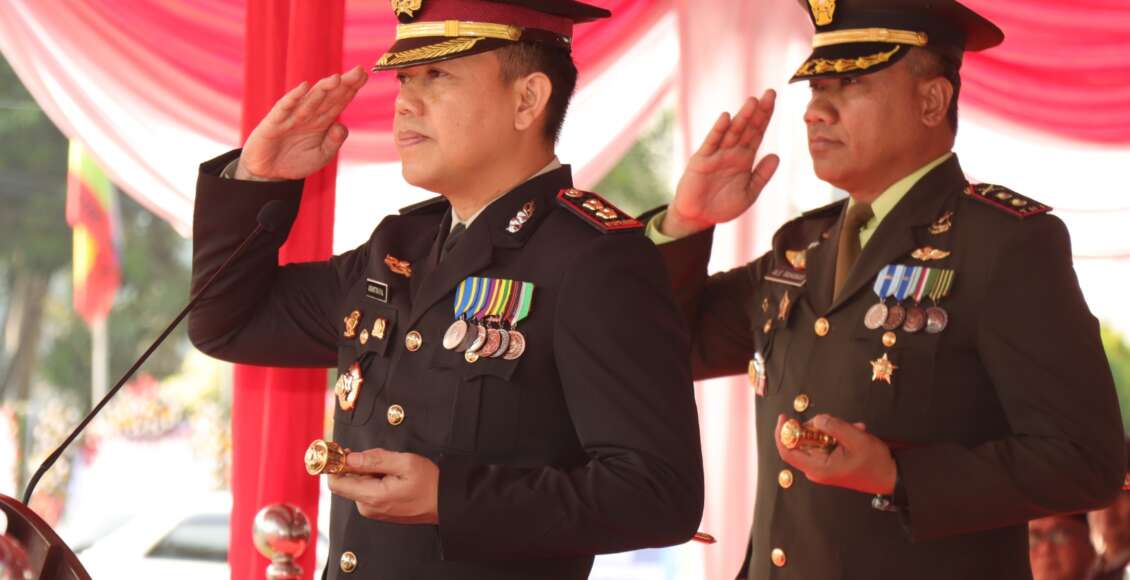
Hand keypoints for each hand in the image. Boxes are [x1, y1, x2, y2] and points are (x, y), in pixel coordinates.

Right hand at [237, 65, 368, 180]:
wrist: (269, 173)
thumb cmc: (296, 161)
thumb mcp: (321, 156)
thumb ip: (333, 142)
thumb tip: (342, 126)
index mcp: (321, 121)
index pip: (339, 101)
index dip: (351, 88)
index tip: (364, 75)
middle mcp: (308, 114)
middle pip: (328, 96)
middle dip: (344, 84)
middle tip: (360, 71)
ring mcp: (291, 116)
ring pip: (310, 100)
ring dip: (323, 89)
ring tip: (338, 79)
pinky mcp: (274, 122)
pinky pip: (285, 108)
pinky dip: (294, 97)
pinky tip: (304, 87)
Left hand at [327, 448, 439, 524]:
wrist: (446, 504)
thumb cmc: (429, 484)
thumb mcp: (404, 463)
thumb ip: (374, 460)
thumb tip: (349, 458)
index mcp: (371, 496)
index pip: (336, 482)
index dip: (336, 464)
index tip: (343, 451)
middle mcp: (368, 507)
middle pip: (348, 480)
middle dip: (359, 465)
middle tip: (383, 458)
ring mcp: (373, 510)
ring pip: (359, 483)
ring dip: (370, 471)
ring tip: (393, 469)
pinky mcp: (379, 510)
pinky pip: (368, 490)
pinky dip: (376, 479)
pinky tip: (394, 478)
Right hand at [664, 90, 779, 237]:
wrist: (698, 218)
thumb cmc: (722, 206)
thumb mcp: (749, 193)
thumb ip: (762, 175)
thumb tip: (777, 156)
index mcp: (744, 159)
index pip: (757, 133)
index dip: (766, 117)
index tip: (773, 100)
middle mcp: (731, 152)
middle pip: (747, 128)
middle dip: (758, 111)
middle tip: (770, 93)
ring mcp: (716, 155)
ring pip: (732, 132)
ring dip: (742, 117)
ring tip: (753, 102)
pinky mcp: (701, 161)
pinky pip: (711, 143)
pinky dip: (718, 130)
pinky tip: (726, 118)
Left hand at [774, 414, 896, 494]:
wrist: (891, 477)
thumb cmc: (875, 463)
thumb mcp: (856, 439)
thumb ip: (833, 426)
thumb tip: (815, 419)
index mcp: (818, 468)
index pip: (787, 451)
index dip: (782, 433)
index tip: (784, 417)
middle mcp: (816, 469)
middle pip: (803, 442)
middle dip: (816, 427)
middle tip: (836, 421)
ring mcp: (823, 466)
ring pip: (817, 440)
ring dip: (832, 430)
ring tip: (853, 427)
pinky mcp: (830, 463)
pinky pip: (827, 444)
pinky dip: (838, 435)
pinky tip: (855, 431)